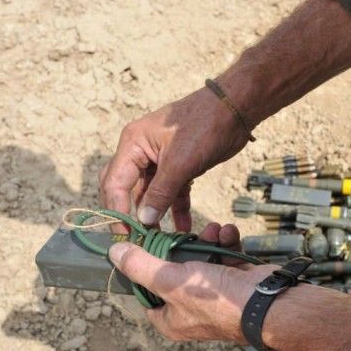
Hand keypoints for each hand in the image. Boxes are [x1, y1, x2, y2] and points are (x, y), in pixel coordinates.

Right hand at [99, 86, 251, 231]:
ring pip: (149, 194)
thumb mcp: (180, 162)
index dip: (117, 211)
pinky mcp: (180, 167)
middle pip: (125, 189)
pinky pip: (171, 193)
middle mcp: (141, 151)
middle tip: (136, 239)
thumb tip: (144, 220)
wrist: (236, 109)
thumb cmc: (204, 127)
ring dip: (153, 216)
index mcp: (133, 144)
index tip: (126, 235)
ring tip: (159, 240)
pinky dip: (175, 209)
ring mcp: (160, 160)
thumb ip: (160, 192)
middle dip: (129, 214)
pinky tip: (183, 228)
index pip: (114, 183)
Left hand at [107, 222, 276, 341]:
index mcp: (171, 320)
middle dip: (182, 247)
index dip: (144, 269)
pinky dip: (226, 244)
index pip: (146, 294)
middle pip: (175, 272)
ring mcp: (216, 296)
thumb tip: (113, 254)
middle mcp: (191, 310)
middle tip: (185, 231)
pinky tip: (229, 232)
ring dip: (208, 240)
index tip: (144, 244)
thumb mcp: (171, 280)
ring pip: (202, 261)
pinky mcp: (235, 282)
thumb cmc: (217, 299)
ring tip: (214, 229)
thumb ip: (141, 266)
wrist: (269, 303)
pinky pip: (224, 258)